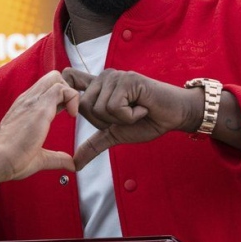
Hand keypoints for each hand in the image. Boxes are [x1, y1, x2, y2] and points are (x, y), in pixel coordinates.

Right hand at [0, 71, 78, 185]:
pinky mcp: (38, 108)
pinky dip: (72, 97)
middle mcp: (27, 99)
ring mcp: (31, 101)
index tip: (68, 114)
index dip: (63, 97)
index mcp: (26, 107)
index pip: (47, 88)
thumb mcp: (39, 157)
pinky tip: (72, 116)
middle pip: (52, 77)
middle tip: (71, 110)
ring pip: (55, 78)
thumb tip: (71, 164)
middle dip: (67, 89)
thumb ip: (56, 158)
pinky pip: (60, 89)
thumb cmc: (11, 160)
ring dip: (69, 92)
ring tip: (72, 113)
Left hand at [62, 68, 197, 169]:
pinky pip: (114, 107)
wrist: (174, 116)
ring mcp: (115, 77)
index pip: (70, 78)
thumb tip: (74, 164)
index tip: (77, 103)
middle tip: (126, 115)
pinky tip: (142, 108)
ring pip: (99, 108)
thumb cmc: (146, 122)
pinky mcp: (127, 80)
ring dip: (120, 119)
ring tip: (135, 110)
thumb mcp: (114, 135)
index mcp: (97, 87)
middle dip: (105, 121)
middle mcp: (103, 78)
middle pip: (83, 107)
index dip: (66, 90)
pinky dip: (130, 116)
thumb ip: (93, 145)